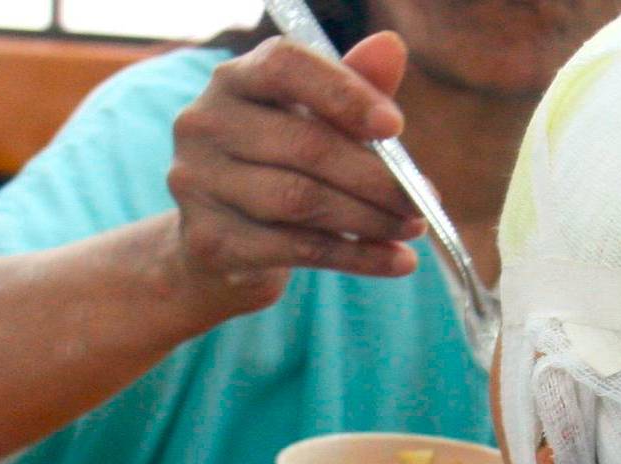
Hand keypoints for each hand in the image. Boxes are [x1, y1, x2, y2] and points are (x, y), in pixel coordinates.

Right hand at [165, 31, 426, 321]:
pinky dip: (356, 256)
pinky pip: (298, 249)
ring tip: (412, 228)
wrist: (222, 246)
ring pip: (301, 200)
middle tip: (422, 200)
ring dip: (370, 219)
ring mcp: (198, 184)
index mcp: (234, 80)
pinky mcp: (210, 241)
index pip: (286, 66)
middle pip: (305, 145)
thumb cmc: (279, 170)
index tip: (396, 127)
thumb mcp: (314, 125)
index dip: (345, 93)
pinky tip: (395, 260)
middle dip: (375, 177)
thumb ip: (351, 89)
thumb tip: (392, 47)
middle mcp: (205, 124)